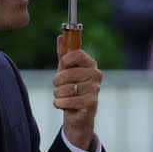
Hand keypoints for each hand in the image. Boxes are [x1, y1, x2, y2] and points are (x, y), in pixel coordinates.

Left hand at [52, 35, 102, 150]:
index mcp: (90, 64)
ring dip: (58, 94)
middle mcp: (95, 75)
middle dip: (57, 82)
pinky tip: (64, 105)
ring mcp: (95, 89)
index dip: (65, 60)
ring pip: (64, 88)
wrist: (78, 114)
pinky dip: (59, 103)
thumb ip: (63, 54)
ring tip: (63, 96)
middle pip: (66, 73)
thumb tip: (60, 37)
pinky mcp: (91, 103)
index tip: (62, 65)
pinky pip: (66, 101)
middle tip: (61, 86)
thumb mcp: (66, 70)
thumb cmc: (72, 88)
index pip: (77, 54)